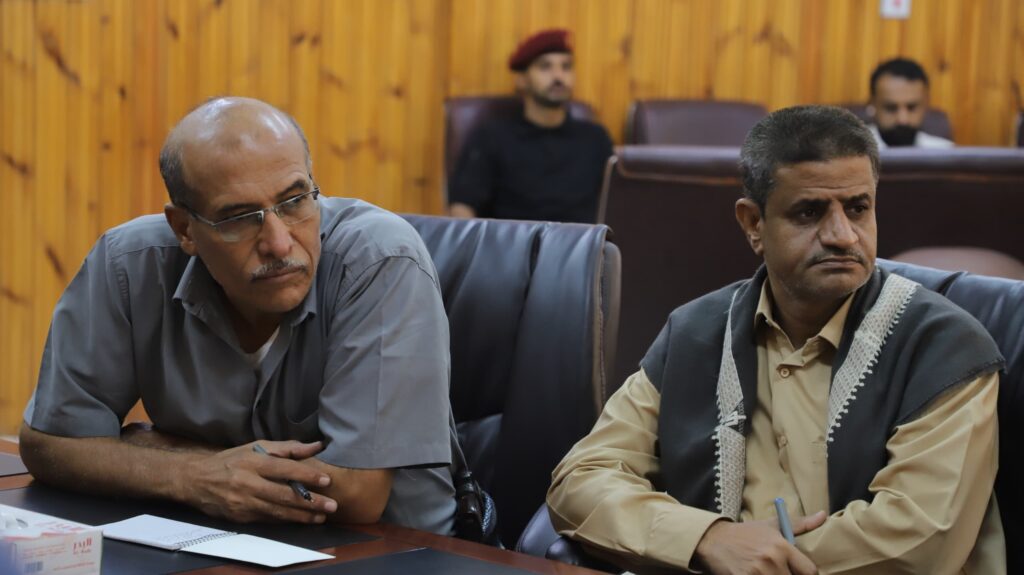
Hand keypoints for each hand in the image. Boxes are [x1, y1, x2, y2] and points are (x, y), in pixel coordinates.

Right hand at [180, 440, 337, 523]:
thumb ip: (287, 448)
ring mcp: (243, 502)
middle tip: (331, 505)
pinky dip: (285, 521)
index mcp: (252, 462)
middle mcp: (248, 483)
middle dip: (310, 502)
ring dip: (302, 516)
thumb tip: (316, 446)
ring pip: (277, 511)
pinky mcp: (240, 517)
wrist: (195, 480)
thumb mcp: (255, 447)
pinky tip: (301, 520)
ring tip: (321, 517)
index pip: (284, 468)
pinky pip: (267, 520)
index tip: (326, 480)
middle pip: (283, 494)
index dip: (306, 475)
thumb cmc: (230, 460)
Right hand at [695, 510, 826, 574]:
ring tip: (769, 572)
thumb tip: (823, 515)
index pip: (810, 571)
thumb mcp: (771, 526)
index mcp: (782, 546)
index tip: (799, 573)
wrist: (714, 540)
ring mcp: (757, 572)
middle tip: (781, 571)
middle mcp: (772, 559)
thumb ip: (800, 524)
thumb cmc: (746, 534)